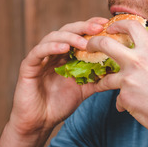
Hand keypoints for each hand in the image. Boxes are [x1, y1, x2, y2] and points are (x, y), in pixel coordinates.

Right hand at [8, 18, 107, 135]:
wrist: (39, 122)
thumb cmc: (59, 104)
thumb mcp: (84, 89)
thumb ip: (98, 79)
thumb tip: (119, 72)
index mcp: (66, 55)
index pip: (79, 34)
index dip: (92, 27)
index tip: (107, 24)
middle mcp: (53, 52)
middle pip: (67, 31)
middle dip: (84, 27)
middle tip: (99, 27)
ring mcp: (40, 57)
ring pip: (53, 37)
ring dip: (70, 37)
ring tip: (84, 42)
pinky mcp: (28, 66)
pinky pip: (39, 52)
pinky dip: (51, 47)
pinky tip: (64, 49)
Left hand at [91, 19, 147, 137]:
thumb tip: (136, 57)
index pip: (131, 26)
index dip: (118, 24)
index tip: (111, 27)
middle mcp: (138, 62)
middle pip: (105, 44)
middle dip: (92, 44)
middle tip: (88, 47)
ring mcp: (129, 80)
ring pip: (106, 79)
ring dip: (102, 83)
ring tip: (101, 85)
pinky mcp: (126, 98)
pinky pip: (119, 99)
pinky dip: (124, 104)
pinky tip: (133, 108)